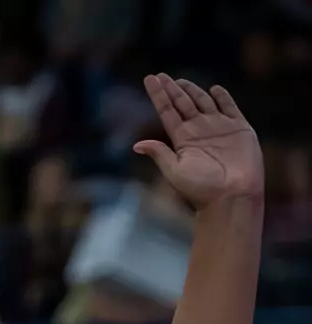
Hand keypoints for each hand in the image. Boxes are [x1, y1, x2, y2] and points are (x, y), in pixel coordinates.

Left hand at [134, 74, 262, 208]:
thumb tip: (136, 145)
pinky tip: (214, 89)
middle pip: (183, 103)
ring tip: (180, 81)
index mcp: (182, 139)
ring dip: (193, 90)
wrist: (232, 195)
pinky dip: (223, 97)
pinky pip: (230, 107)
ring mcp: (219, 127)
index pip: (167, 111)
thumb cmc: (201, 188)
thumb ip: (159, 154)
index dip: (159, 95)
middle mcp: (198, 130)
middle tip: (161, 76)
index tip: (150, 79)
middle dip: (172, 89)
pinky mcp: (239, 128)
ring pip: (203, 102)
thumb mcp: (174, 170)